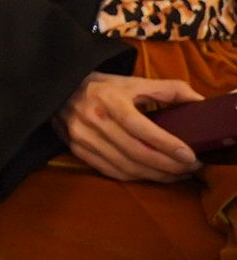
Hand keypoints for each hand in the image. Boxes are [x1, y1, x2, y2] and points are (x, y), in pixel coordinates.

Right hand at [56, 73, 204, 181]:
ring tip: (177, 174)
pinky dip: (137, 178)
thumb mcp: (132, 81)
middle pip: (135, 152)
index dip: (165, 144)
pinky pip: (112, 172)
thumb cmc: (102, 86)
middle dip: (168, 165)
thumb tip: (199, 102)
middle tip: (190, 168)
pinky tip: (153, 175)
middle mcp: (93, 118)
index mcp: (108, 98)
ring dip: (156, 175)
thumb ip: (168, 89)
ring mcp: (82, 137)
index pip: (139, 126)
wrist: (59, 88)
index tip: (189, 155)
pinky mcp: (77, 149)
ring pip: (126, 166)